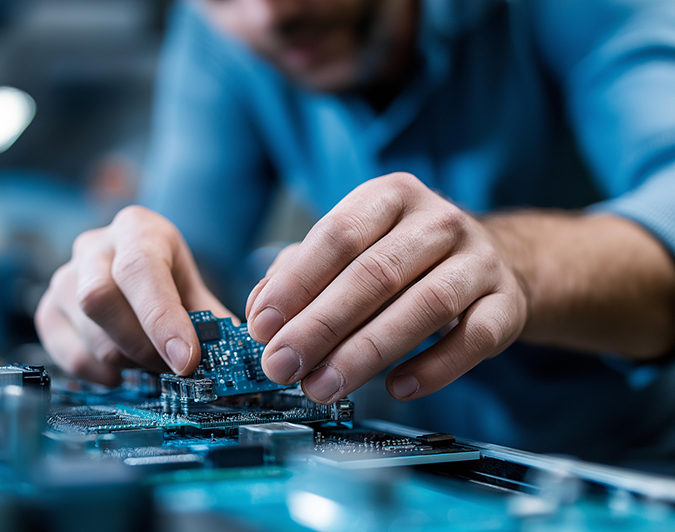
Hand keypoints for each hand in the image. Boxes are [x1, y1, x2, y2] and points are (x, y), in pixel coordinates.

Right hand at [35, 206, 234, 385]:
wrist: (138, 268)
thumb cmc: (169, 279)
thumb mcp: (196, 288)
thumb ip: (211, 321)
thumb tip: (235, 360)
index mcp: (136, 229)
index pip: (139, 268)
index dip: (162, 318)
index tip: (186, 359)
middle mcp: (93, 247)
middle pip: (99, 298)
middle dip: (142, 345)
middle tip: (172, 366)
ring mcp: (65, 278)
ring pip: (86, 330)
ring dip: (126, 360)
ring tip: (153, 364)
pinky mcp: (49, 310)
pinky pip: (66, 352)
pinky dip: (98, 372)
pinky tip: (121, 370)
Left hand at [246, 173, 528, 403]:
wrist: (488, 261)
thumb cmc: (400, 258)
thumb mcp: (349, 249)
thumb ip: (298, 273)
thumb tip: (259, 313)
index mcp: (389, 196)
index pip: (337, 235)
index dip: (296, 283)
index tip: (263, 327)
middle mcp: (438, 221)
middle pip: (375, 274)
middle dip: (321, 326)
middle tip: (284, 367)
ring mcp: (479, 260)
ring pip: (424, 307)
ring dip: (367, 352)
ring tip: (325, 387)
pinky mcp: (508, 303)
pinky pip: (473, 339)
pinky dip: (434, 368)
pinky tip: (397, 388)